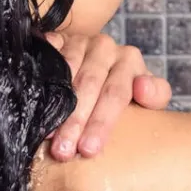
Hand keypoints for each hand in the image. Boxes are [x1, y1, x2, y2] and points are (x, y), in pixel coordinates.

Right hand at [44, 31, 171, 160]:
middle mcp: (105, 47)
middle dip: (75, 120)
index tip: (89, 149)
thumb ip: (155, 94)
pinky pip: (47, 57)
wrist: (99, 62)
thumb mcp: (145, 94)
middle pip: (89, 84)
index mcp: (130, 60)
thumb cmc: (122, 89)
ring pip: (66, 73)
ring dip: (55, 105)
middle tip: (64, 151)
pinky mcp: (57, 39)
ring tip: (46, 134)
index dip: (101, 122)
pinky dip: (40, 78)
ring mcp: (79, 40)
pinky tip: (34, 99)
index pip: (116, 93)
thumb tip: (143, 88)